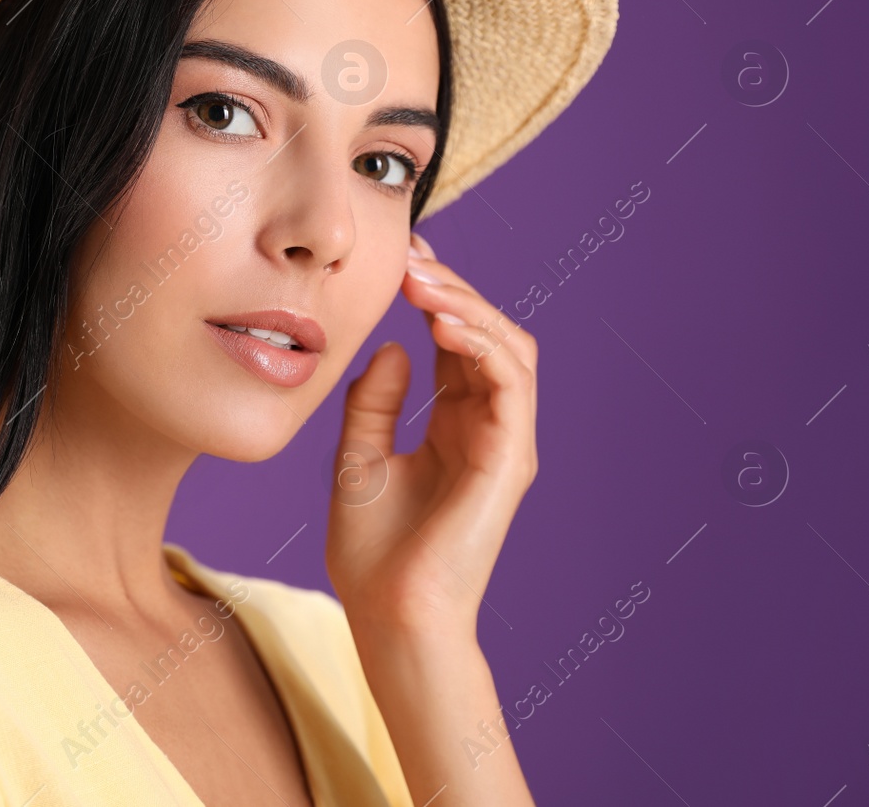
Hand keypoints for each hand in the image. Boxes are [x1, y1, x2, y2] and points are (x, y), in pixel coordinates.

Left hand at [326, 232, 538, 641]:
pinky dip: (482, 344)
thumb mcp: (357, 456)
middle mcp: (486, 426)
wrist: (386, 613)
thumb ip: (375, 401)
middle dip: (454, 288)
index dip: (437, 294)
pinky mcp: (510, 459)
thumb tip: (391, 345)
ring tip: (423, 282)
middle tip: (413, 256)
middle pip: (488, 333)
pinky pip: (511, 384)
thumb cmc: (372, 551)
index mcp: (454, 423)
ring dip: (470, 307)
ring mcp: (504, 441)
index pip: (458, 340)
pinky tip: (441, 323)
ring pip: (510, 348)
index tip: (404, 256)